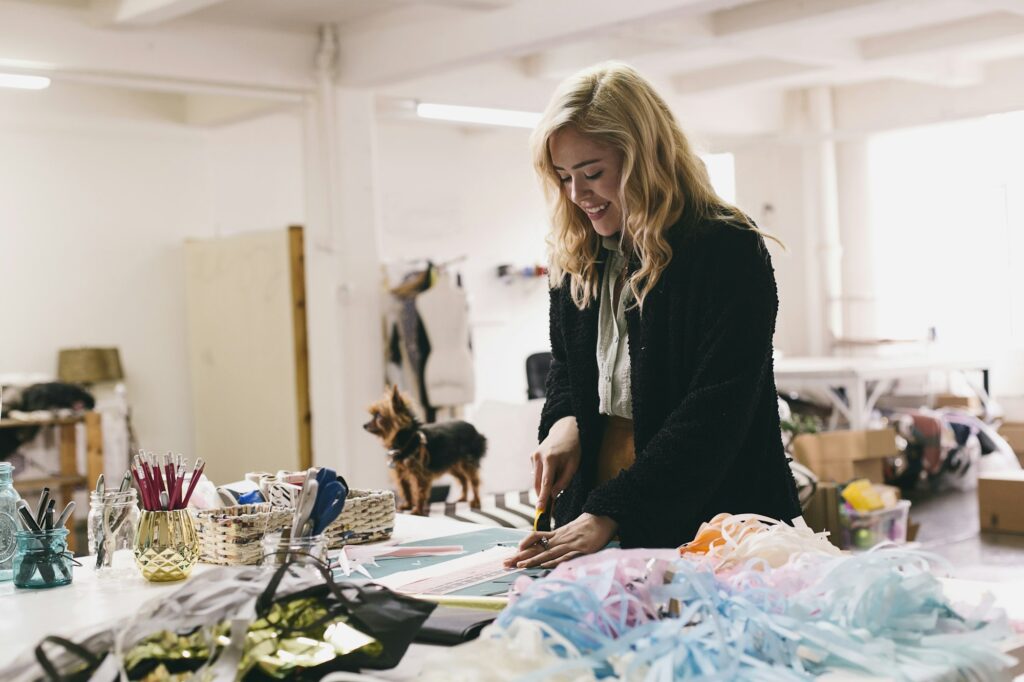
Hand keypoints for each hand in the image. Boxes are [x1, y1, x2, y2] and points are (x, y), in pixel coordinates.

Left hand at [503, 513, 617, 568]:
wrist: (603, 518)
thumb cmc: (587, 527)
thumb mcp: (570, 533)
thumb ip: (560, 541)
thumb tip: (549, 552)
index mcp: (556, 535)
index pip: (535, 538)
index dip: (524, 545)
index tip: (513, 552)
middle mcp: (560, 539)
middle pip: (536, 548)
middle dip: (520, 556)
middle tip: (505, 563)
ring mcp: (569, 544)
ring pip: (548, 553)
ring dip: (533, 560)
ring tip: (520, 566)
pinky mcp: (581, 549)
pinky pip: (565, 556)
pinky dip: (555, 561)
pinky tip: (545, 565)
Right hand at [532, 416, 580, 513]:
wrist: (565, 429)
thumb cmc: (572, 448)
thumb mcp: (574, 465)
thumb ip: (564, 481)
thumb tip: (554, 494)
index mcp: (550, 459)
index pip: (546, 483)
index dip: (543, 497)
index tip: (540, 509)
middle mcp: (538, 457)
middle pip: (538, 483)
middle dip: (543, 495)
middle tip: (549, 507)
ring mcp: (533, 456)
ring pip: (536, 480)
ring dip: (544, 485)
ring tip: (557, 478)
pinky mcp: (532, 457)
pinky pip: (537, 473)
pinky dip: (543, 477)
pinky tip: (552, 469)